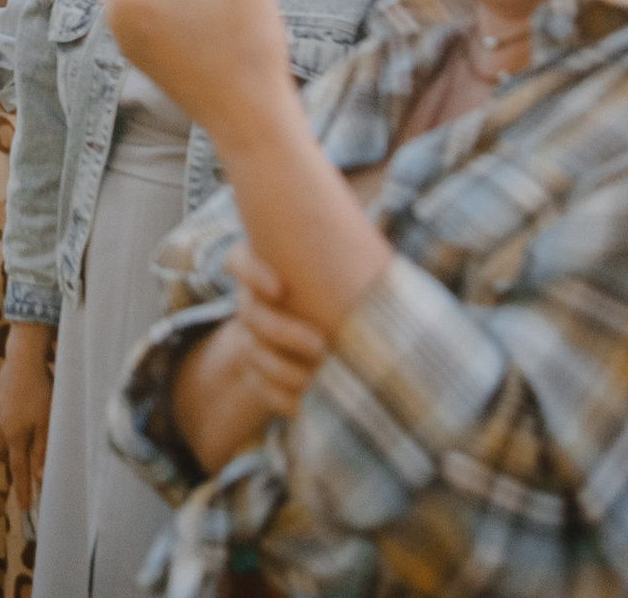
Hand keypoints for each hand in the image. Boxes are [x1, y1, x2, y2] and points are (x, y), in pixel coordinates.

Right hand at [0, 323, 55, 512]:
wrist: (22, 359)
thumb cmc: (39, 391)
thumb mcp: (47, 423)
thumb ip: (42, 450)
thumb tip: (40, 477)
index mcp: (14, 437)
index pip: (19, 470)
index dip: (23, 490)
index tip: (25, 509)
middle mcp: (2, 427)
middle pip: (1, 454)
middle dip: (10, 463)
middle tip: (21, 468)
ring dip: (4, 443)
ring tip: (16, 442)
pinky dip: (3, 423)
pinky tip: (12, 414)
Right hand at [173, 247, 329, 472]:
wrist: (324, 334)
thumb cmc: (334, 288)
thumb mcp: (340, 264)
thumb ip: (351, 247)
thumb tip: (388, 221)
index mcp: (264, 268)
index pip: (239, 260)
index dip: (252, 273)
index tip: (281, 287)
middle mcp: (251, 301)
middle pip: (249, 312)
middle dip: (281, 330)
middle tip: (320, 344)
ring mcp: (251, 337)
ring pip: (253, 352)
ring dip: (282, 368)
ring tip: (315, 379)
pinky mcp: (260, 371)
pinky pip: (259, 385)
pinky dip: (279, 397)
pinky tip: (302, 405)